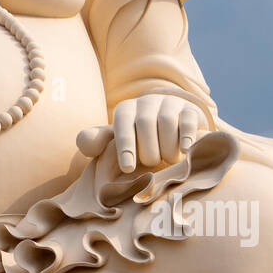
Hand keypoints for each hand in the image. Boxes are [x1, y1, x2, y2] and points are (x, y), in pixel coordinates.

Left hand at [76, 94, 205, 172]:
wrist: (171, 119)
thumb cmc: (138, 136)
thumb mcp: (117, 138)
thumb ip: (98, 141)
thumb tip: (82, 142)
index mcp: (125, 111)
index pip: (122, 127)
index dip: (125, 148)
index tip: (128, 169)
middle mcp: (145, 103)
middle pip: (145, 124)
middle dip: (149, 149)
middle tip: (152, 163)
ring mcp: (169, 104)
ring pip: (167, 122)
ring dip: (167, 147)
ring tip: (169, 160)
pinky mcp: (190, 109)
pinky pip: (188, 121)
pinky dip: (186, 137)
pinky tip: (185, 151)